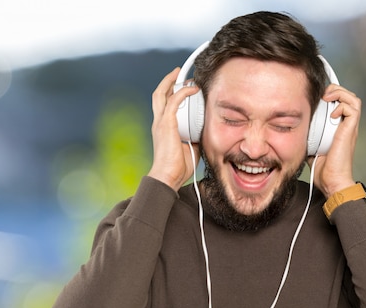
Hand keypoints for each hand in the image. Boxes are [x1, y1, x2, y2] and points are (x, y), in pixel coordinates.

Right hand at [148, 67, 200, 190]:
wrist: (168, 176)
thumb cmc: (179, 166)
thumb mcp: (192, 147)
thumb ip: (197, 135)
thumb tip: (207, 130)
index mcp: (163, 128)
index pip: (164, 105)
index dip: (170, 93)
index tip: (180, 85)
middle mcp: (158, 122)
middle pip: (159, 95)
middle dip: (168, 81)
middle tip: (178, 72)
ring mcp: (160, 122)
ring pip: (162, 94)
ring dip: (173, 82)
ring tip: (184, 75)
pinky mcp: (166, 124)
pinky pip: (174, 101)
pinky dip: (183, 92)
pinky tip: (193, 89)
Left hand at [308, 84, 361, 197]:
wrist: (332, 181)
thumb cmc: (323, 170)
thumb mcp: (311, 148)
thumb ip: (308, 137)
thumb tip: (295, 131)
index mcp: (339, 129)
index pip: (341, 104)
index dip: (332, 95)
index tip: (317, 97)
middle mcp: (347, 126)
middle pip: (349, 97)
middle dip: (336, 90)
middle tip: (322, 95)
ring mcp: (350, 128)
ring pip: (354, 99)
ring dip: (340, 94)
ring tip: (327, 98)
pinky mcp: (350, 131)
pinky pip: (352, 108)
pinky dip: (342, 106)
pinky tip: (331, 114)